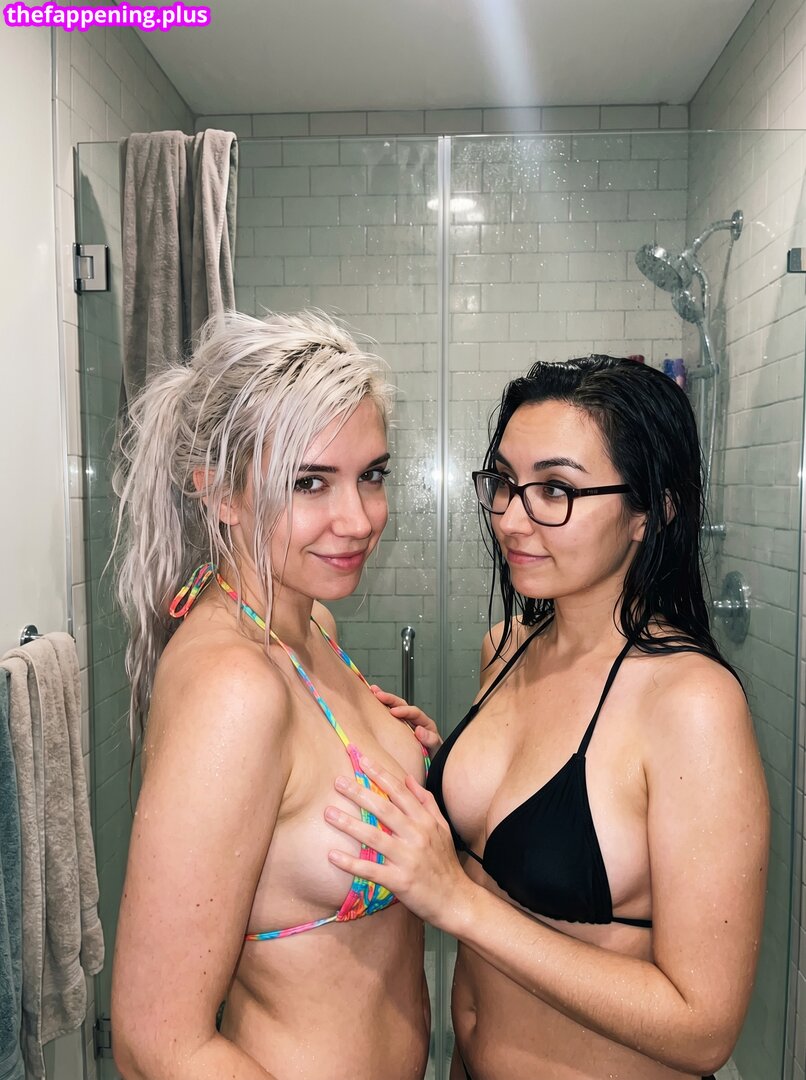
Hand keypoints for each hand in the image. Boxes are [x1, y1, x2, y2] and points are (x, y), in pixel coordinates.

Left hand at [325, 756, 471, 928]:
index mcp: (425, 821)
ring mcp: (408, 859)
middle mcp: (417, 836)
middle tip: (338, 782)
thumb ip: (426, 802)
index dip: (381, 774)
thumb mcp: (442, 828)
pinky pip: (371, 870)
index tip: (362, 760)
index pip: (400, 792)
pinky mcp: (400, 881)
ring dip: (349, 824)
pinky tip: (332, 855)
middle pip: (384, 809)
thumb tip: (409, 777)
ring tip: (328, 813)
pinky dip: (351, 863)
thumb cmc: (445, 863)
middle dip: (360, 793)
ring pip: (375, 837)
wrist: (456, 900)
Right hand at [370, 685, 442, 752]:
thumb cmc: (434, 754)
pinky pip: (388, 717)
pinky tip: (371, 704)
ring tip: (372, 691)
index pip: (414, 712)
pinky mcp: (396, 728)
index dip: (404, 711)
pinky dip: (381, 709)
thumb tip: (419, 730)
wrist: (432, 761)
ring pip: (394, 708)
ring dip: (384, 700)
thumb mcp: (436, 748)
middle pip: (402, 705)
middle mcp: (414, 720)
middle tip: (378, 694)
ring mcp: (405, 723)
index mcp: (425, 723)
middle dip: (390, 699)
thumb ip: (430, 739)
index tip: (394, 712)